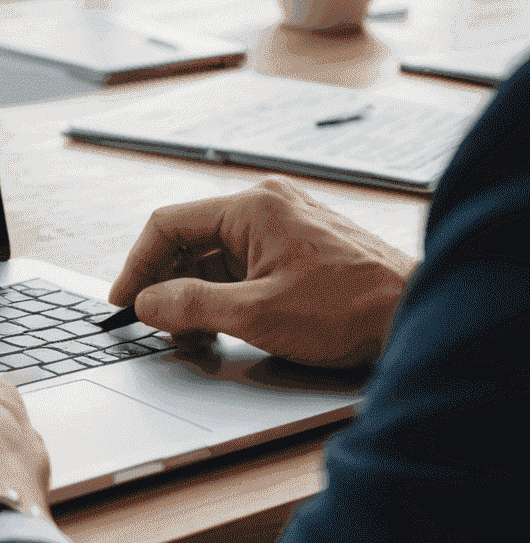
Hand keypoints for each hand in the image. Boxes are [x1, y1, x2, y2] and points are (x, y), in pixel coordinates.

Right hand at [110, 176, 414, 367]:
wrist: (418, 316)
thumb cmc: (350, 309)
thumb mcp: (256, 315)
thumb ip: (190, 306)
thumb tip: (146, 304)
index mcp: (251, 207)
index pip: (168, 224)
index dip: (138, 265)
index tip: (125, 301)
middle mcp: (266, 205)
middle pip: (190, 241)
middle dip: (169, 287)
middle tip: (161, 328)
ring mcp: (285, 224)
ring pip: (216, 256)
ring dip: (197, 296)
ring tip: (198, 337)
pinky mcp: (299, 246)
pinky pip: (243, 264)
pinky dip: (226, 294)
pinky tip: (227, 326)